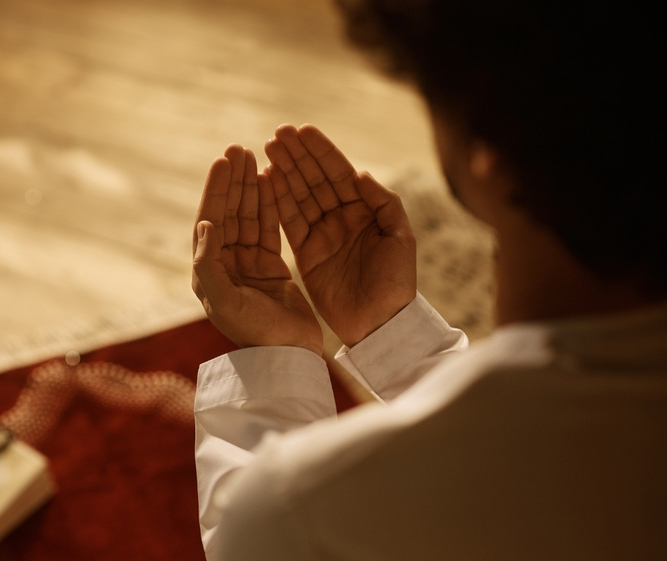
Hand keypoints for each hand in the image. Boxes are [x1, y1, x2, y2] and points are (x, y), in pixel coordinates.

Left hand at [192, 144, 321, 353]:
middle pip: (227, 213)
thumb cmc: (255, 333)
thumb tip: (204, 225)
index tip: (224, 161)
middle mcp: (223, 265)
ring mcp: (246, 265)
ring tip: (253, 156)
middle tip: (238, 149)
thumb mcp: (226, 302)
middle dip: (232, 181)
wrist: (288, 355)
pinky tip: (270, 181)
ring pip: (247, 217)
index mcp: (207, 272)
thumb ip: (209, 265)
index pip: (210, 221)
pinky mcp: (269, 267)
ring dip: (249, 188)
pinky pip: (267, 228)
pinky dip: (269, 204)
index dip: (216, 190)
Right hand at [265, 124, 415, 346]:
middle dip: (297, 156)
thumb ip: (384, 204)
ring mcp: (323, 235)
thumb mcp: (401, 240)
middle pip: (315, 179)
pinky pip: (289, 222)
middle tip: (277, 134)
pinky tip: (266, 181)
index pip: (339, 173)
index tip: (302, 131)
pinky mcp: (306, 255)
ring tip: (267, 150)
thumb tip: (360, 175)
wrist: (380, 323)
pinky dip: (277, 202)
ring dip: (284, 172)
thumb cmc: (397, 283)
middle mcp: (342, 218)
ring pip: (299, 196)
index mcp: (366, 211)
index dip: (321, 152)